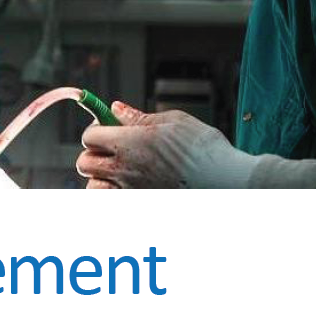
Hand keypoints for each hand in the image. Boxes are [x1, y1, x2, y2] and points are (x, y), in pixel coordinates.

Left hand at [76, 102, 258, 188]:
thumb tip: (115, 108)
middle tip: (110, 149)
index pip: (90, 136)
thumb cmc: (205, 149)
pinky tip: (125, 189)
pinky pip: (111, 205)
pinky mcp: (141, 208)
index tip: (107, 127)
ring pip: (92, 189)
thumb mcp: (173, 121)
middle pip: (85, 163)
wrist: (230, 182)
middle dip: (92, 153)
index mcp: (131, 142)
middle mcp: (126, 169)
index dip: (95, 129)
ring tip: (115, 171)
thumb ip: (138, 117)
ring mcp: (132, 192)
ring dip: (98, 179)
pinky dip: (110, 197)